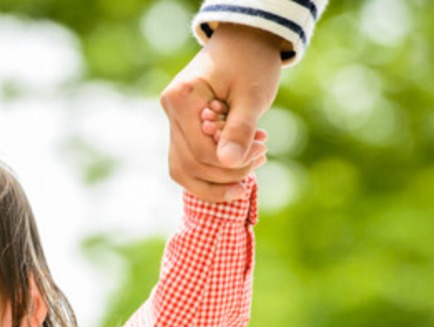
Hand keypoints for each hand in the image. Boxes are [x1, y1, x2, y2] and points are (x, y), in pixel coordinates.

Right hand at [160, 23, 284, 201]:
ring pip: (184, 170)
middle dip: (228, 172)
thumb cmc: (251, 62)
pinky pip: (188, 163)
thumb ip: (240, 129)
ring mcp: (172, 121)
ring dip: (217, 180)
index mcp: (181, 98)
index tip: (263, 149)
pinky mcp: (181, 128)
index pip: (201, 151)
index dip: (231, 162)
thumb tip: (229, 163)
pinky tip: (237, 170)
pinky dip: (211, 174)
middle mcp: (169, 111)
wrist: (245, 39)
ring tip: (250, 167)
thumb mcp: (251, 95)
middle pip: (190, 165)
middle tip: (261, 156)